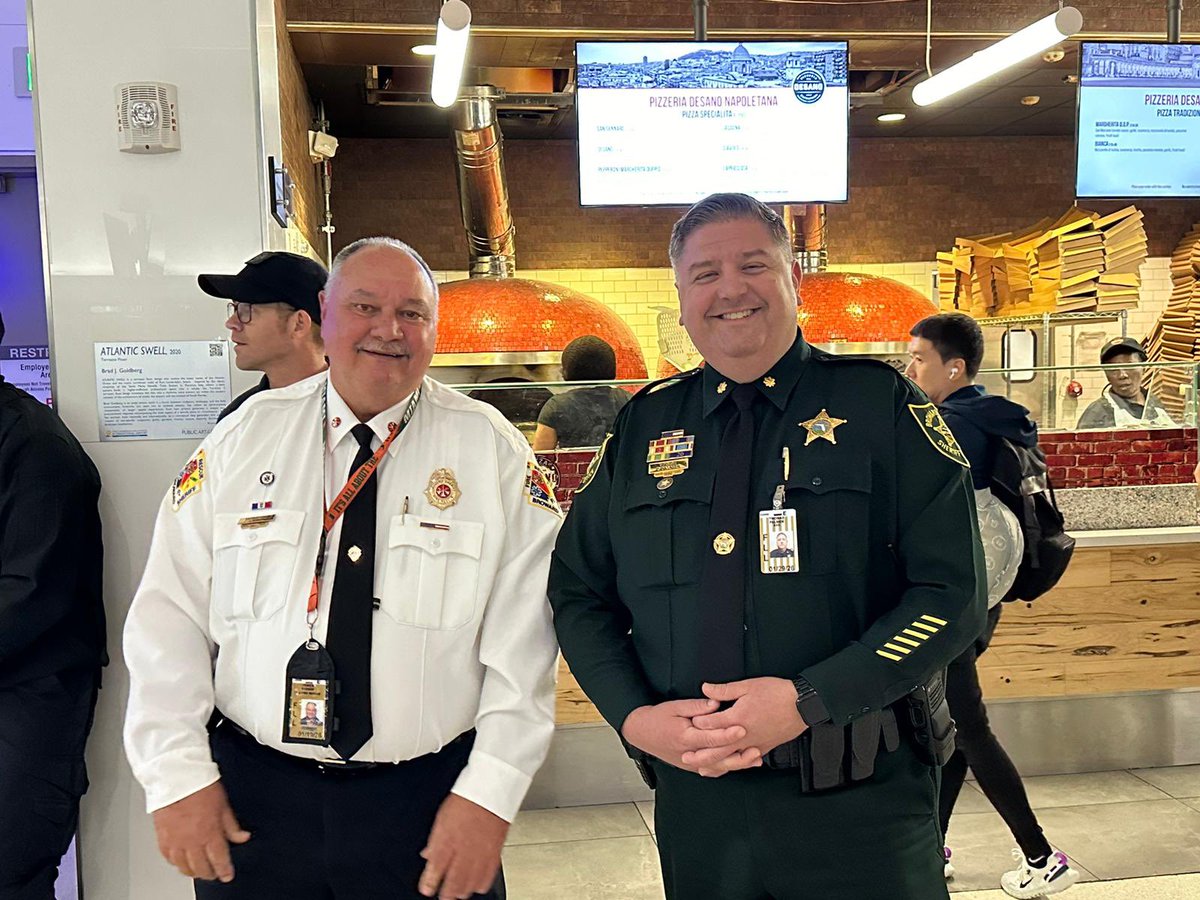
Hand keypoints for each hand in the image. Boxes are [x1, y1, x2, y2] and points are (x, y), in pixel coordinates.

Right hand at [151, 781, 250, 882]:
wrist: (178, 778)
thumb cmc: (201, 787)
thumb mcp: (225, 806)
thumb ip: (232, 826)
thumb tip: (243, 837)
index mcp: (210, 833)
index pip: (219, 860)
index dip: (225, 870)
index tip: (228, 875)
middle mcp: (192, 841)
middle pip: (201, 868)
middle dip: (210, 874)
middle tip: (215, 873)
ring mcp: (175, 842)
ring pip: (183, 867)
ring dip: (193, 871)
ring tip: (199, 871)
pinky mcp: (162, 838)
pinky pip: (168, 858)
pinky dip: (175, 863)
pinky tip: (180, 862)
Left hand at [419, 794, 508, 898]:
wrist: (491, 789)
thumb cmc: (466, 799)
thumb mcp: (442, 817)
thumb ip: (434, 840)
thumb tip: (428, 854)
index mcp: (445, 841)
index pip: (434, 871)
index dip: (429, 884)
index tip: (426, 889)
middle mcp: (462, 852)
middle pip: (452, 883)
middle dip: (445, 894)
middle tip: (443, 897)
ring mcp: (479, 855)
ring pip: (469, 884)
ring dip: (462, 891)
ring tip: (458, 893)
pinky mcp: (494, 854)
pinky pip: (487, 877)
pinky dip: (480, 884)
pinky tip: (476, 884)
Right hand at [621, 698, 757, 777]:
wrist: (641, 732)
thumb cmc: (657, 718)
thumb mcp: (675, 706)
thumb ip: (697, 707)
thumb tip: (715, 703)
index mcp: (685, 737)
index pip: (710, 738)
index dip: (727, 734)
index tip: (742, 728)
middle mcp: (689, 754)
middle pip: (718, 757)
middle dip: (739, 753)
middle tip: (756, 747)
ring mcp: (691, 763)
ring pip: (718, 767)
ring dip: (737, 764)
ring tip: (755, 758)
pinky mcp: (693, 766)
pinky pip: (713, 770)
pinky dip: (728, 768)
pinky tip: (740, 764)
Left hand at [686, 678, 807, 775]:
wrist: (803, 705)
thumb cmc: (777, 693)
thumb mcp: (748, 686)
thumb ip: (725, 689)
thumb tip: (705, 688)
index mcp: (738, 717)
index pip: (712, 724)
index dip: (699, 724)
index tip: (688, 723)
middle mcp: (745, 735)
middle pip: (718, 748)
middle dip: (701, 754)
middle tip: (686, 757)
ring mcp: (755, 744)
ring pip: (731, 759)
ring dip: (715, 765)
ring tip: (702, 769)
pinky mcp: (764, 748)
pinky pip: (746, 761)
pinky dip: (734, 766)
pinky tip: (728, 768)